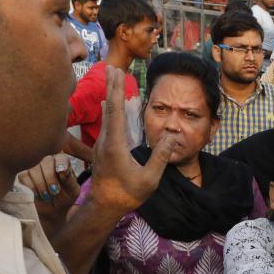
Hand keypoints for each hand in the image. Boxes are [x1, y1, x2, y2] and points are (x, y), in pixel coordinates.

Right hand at [18, 153, 80, 235]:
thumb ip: (70, 179)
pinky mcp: (21, 175)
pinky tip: (37, 195)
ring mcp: (33, 166)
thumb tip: (62, 169)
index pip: (61, 157)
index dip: (61, 164)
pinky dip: (32, 189)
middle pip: (47, 161)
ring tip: (46, 195)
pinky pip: (24, 178)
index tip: (62, 173)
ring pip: (34, 169)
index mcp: (61, 162)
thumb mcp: (72, 191)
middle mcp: (47, 161)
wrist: (51, 212)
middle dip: (51, 178)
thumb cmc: (64, 199)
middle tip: (54, 191)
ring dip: (41, 186)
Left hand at [90, 67, 178, 212]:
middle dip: (111, 86)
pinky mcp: (102, 149)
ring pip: (106, 115)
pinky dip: (109, 109)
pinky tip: (108, 104)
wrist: (103, 207)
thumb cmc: (127, 194)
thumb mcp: (149, 179)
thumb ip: (161, 156)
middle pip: (109, 108)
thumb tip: (172, 136)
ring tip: (111, 80)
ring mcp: (101, 145)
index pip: (115, 111)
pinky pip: (106, 123)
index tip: (116, 73)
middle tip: (112, 66)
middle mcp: (105, 141)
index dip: (116, 90)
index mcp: (115, 145)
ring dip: (110, 96)